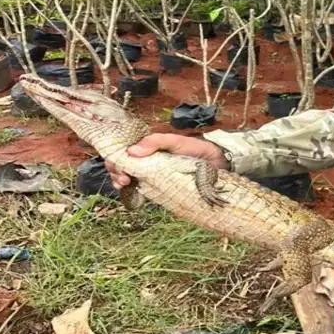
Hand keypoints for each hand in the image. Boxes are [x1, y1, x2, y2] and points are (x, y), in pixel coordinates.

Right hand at [107, 133, 228, 189]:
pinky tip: (132, 191)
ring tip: (125, 184)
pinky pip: (140, 189)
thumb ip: (156, 142)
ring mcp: (151, 174)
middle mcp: (146, 160)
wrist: (217, 164)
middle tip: (124, 179)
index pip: (123, 150)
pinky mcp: (158, 187)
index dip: (115, 158)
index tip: (119, 167)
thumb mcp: (177, 142)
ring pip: (127, 177)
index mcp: (148, 147)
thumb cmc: (197, 149)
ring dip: (120, 181)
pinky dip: (131, 191)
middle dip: (116, 171)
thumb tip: (131, 151)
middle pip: (121, 164)